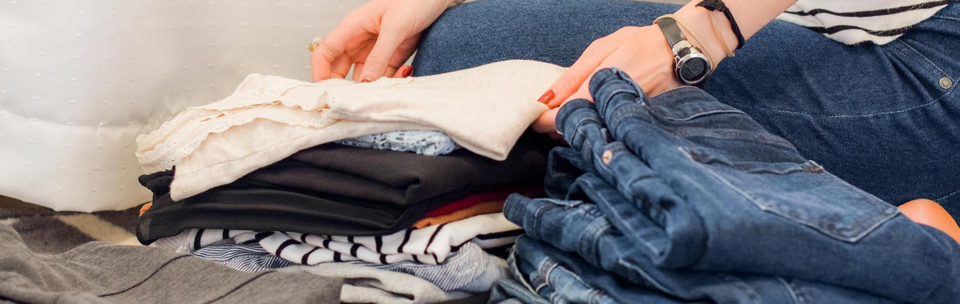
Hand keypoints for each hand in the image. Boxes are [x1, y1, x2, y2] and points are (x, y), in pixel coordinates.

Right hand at [311, 0, 450, 81]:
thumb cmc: (416, 0)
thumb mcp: (396, 27)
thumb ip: (379, 55)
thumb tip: (364, 82)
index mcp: (353, 27)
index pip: (324, 52)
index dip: (319, 73)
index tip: (326, 92)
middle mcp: (360, 40)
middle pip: (339, 70)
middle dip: (345, 87)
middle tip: (356, 102)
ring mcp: (375, 50)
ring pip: (363, 77)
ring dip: (373, 87)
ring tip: (386, 88)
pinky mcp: (392, 57)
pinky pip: (384, 76)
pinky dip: (391, 81)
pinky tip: (404, 75)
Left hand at [532, 25, 682, 134]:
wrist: (679, 51)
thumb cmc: (638, 45)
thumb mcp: (600, 50)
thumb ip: (572, 76)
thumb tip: (547, 98)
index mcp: (598, 89)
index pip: (562, 117)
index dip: (544, 121)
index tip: (536, 117)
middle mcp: (611, 109)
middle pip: (575, 131)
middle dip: (558, 127)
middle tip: (551, 116)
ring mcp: (623, 119)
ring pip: (591, 135)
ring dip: (576, 129)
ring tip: (571, 114)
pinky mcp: (633, 124)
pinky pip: (608, 132)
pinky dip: (595, 128)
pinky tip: (592, 118)